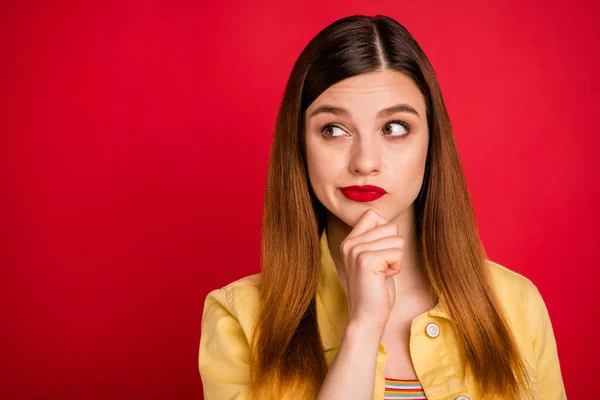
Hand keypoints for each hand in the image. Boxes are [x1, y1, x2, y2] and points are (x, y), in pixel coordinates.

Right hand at [340, 208, 403, 334]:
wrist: (366, 317)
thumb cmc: (375, 290)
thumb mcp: (372, 258)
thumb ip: (376, 240)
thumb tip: (390, 224)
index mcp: (350, 241)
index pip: (373, 214)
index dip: (386, 232)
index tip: (380, 254)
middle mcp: (350, 243)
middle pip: (390, 227)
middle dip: (394, 248)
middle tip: (381, 268)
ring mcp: (357, 251)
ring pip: (397, 239)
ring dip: (396, 259)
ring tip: (382, 273)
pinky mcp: (367, 260)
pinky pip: (398, 253)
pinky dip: (397, 267)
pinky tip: (383, 278)